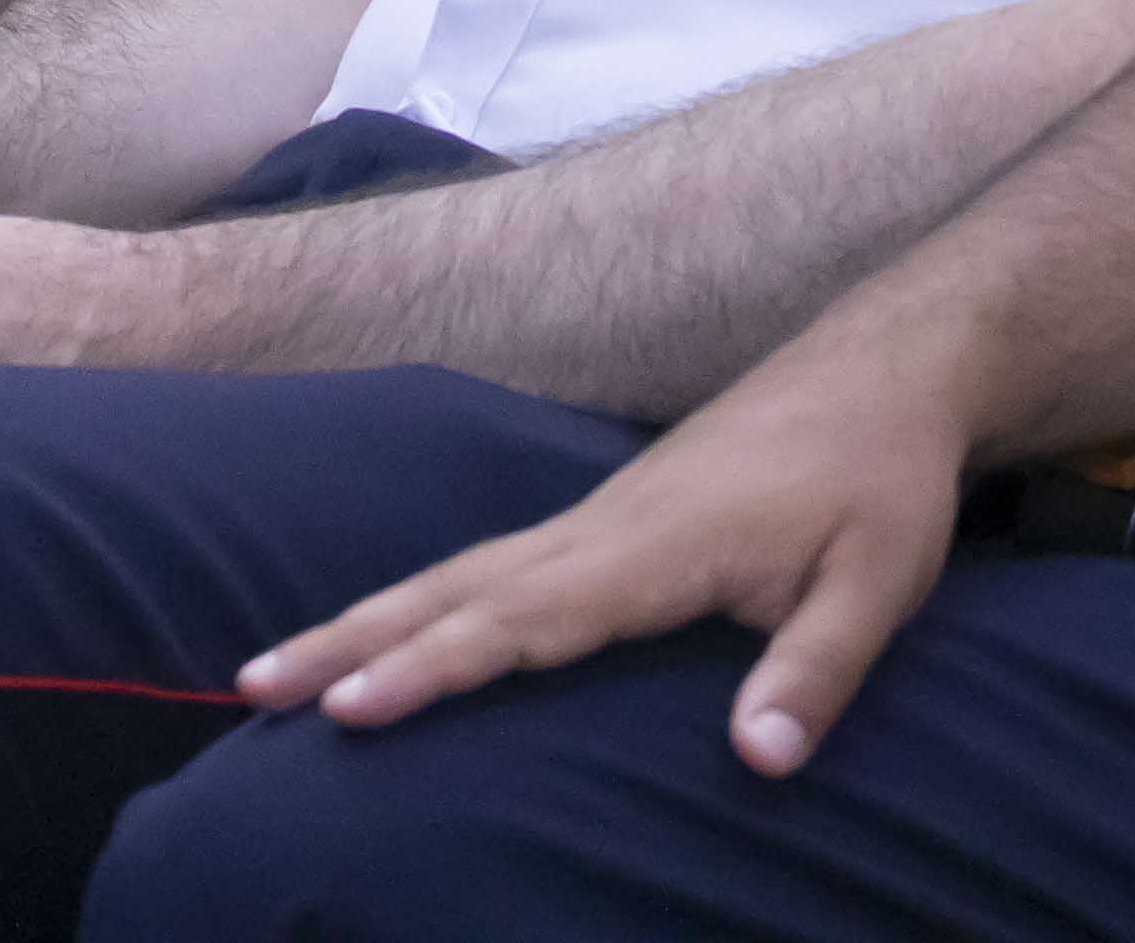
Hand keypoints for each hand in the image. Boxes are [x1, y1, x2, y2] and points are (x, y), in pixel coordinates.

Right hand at [231, 319, 977, 774]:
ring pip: (458, 574)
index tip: (349, 708)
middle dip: (351, 641)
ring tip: (272, 671)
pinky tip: (384, 636)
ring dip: (365, 621)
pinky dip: (419, 604)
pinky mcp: (604, 524)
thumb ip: (815, 672)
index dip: (434, 668)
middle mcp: (603, 529)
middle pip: (455, 590)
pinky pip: (489, 570)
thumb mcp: (879, 580)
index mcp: (657, 548)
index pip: (525, 621)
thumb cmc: (881, 481)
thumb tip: (757, 762)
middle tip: (252, 688)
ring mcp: (595, 520)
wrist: (881, 372)